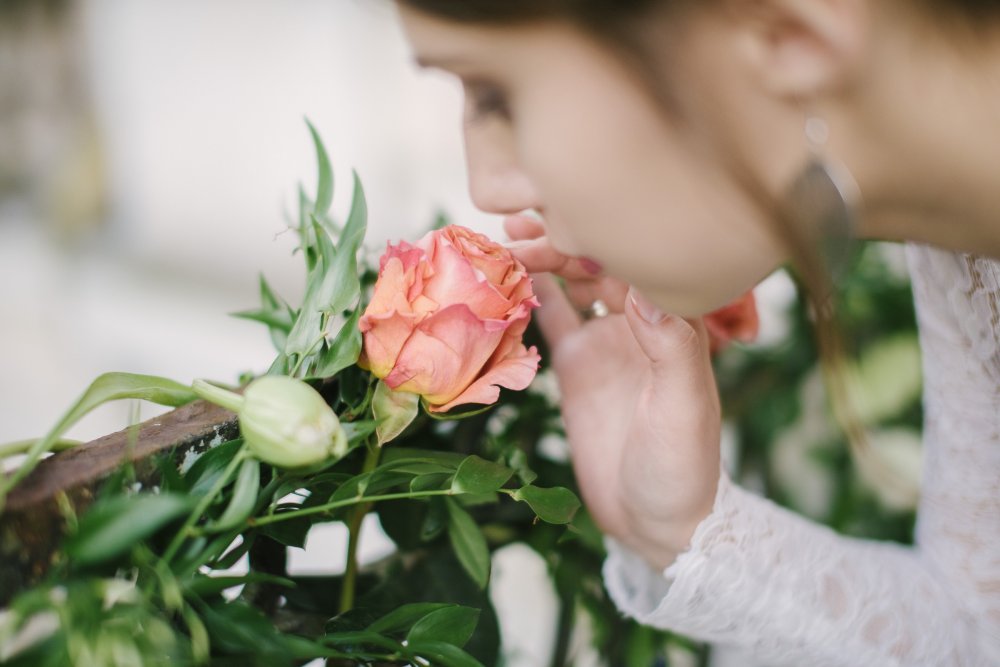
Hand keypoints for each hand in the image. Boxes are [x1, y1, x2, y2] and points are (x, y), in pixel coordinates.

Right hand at [505, 215, 720, 568]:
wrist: (655, 520)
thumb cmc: (682, 466)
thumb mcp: (684, 408)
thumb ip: (671, 346)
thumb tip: (644, 283)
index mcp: (673, 324)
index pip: (638, 262)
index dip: (603, 235)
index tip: (567, 218)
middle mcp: (640, 323)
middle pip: (600, 263)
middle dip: (563, 239)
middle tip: (520, 224)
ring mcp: (606, 341)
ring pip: (573, 282)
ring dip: (544, 258)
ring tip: (506, 237)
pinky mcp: (577, 364)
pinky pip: (551, 317)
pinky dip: (530, 294)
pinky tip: (504, 273)